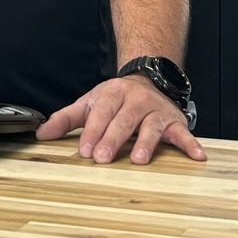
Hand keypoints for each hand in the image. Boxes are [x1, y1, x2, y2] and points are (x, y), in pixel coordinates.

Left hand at [37, 75, 206, 164]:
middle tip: (102, 158)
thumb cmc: (115, 99)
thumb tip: (40, 134)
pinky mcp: (175, 122)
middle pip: (123, 121)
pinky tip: (197, 157)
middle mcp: (135, 101)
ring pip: (151, 127)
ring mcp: (156, 111)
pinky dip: (191, 144)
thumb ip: (66, 119)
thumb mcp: (89, 103)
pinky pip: (183, 133)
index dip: (92, 131)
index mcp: (112, 95)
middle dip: (112, 139)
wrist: (150, 78)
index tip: (84, 150)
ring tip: (139, 160)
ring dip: (146, 143)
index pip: (100, 113)